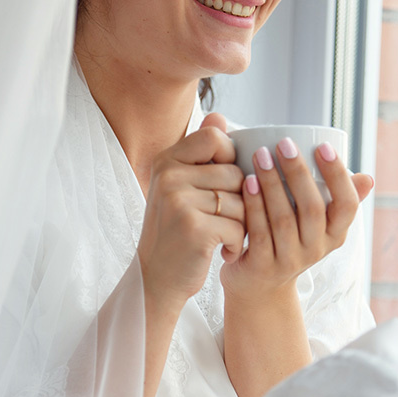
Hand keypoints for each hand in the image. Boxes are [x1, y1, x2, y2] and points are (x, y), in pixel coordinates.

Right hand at [138, 114, 245, 316]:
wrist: (156, 279)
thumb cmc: (176, 233)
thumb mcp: (181, 188)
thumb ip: (201, 154)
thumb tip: (220, 116)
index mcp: (166, 160)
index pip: (216, 138)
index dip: (232, 159)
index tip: (224, 186)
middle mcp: (169, 176)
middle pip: (236, 173)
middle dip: (240, 201)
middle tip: (223, 221)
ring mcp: (179, 201)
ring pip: (241, 201)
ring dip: (241, 225)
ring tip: (222, 237)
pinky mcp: (193, 228)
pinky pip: (238, 226)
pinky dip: (236, 244)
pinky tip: (221, 251)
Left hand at [220, 136, 373, 301]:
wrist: (259, 287)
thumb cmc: (289, 241)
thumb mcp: (317, 225)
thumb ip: (337, 199)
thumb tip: (367, 179)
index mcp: (335, 234)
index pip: (347, 206)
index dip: (337, 176)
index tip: (323, 147)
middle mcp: (316, 249)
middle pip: (312, 209)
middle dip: (298, 173)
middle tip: (284, 144)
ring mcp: (289, 260)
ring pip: (283, 219)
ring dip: (272, 184)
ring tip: (260, 156)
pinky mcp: (263, 267)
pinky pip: (259, 233)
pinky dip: (254, 205)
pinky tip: (246, 182)